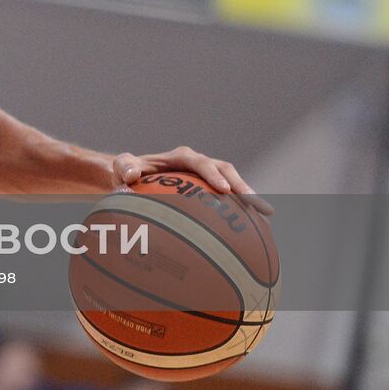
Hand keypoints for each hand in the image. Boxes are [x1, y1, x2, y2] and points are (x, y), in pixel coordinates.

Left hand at [113, 146, 272, 214]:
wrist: (134, 176)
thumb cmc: (128, 171)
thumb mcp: (122, 166)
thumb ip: (125, 166)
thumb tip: (131, 175)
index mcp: (182, 157)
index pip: (201, 162)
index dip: (214, 175)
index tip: (224, 191)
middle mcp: (199, 164)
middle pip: (226, 171)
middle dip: (243, 186)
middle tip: (256, 205)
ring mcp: (207, 177)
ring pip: (233, 184)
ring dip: (249, 199)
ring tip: (266, 218)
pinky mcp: (209, 191)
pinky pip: (228, 200)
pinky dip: (240, 212)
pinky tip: (252, 233)